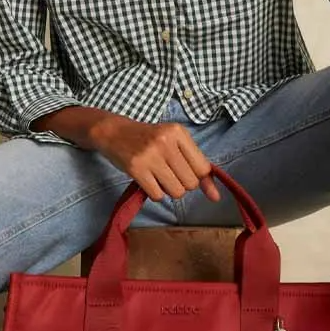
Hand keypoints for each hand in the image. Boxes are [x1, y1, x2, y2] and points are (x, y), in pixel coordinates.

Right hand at [91, 115, 219, 202]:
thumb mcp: (174, 143)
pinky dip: (155, 194)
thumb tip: (215, 197)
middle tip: (169, 173)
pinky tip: (149, 181)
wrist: (113, 132)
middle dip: (182, 184)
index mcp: (178, 133)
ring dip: (169, 190)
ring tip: (159, 177)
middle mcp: (166, 142)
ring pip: (176, 192)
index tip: (185, 172)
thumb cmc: (148, 139)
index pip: (203, 168)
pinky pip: (157, 195)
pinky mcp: (136, 168)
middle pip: (191, 183)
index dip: (197, 177)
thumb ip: (197, 167)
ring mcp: (150, 155)